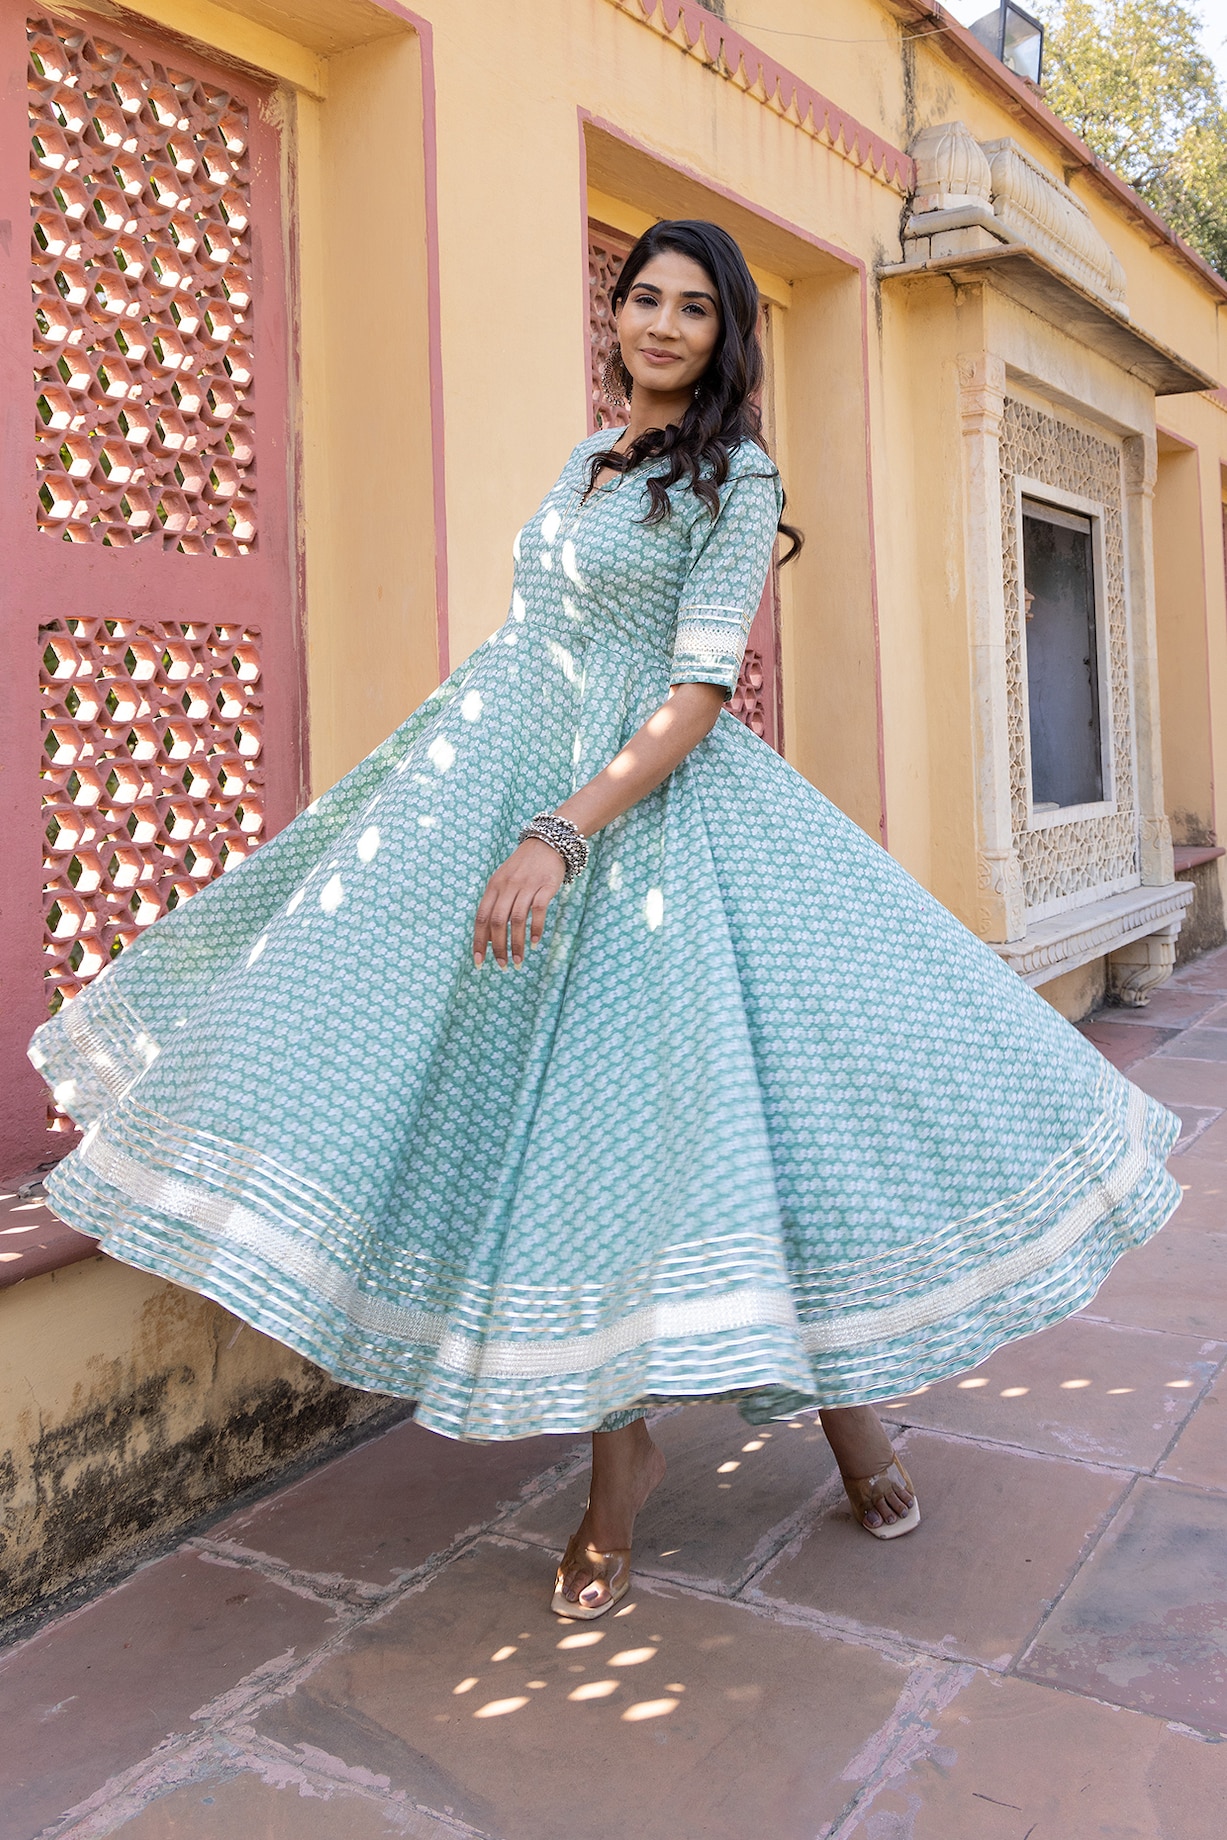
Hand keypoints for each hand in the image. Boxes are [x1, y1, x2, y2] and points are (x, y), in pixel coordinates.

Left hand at [473, 839, 564, 968]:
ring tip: (518, 961)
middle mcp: (507, 886)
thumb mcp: (503, 881)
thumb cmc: (523, 867)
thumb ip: (495, 905)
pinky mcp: (545, 886)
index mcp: (493, 887)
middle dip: (498, 948)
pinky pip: (538, 911)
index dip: (479, 941)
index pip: (481, 918)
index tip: (479, 961)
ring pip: (516, 920)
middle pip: (498, 922)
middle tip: (503, 966)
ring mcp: (526, 886)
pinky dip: (535, 929)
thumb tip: (489, 938)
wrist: (548, 842)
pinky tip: (534, 942)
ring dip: (516, 944)